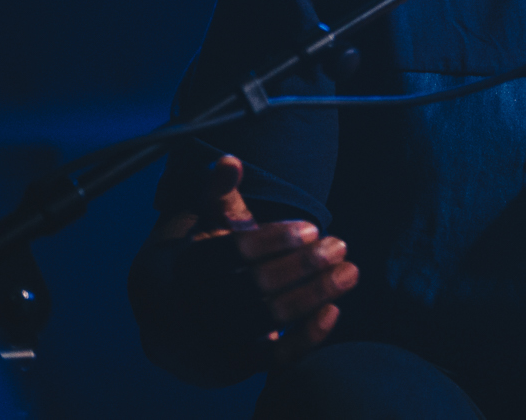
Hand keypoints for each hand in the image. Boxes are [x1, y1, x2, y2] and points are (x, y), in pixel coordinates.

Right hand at [130, 155, 356, 384]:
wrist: (176, 321)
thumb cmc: (203, 260)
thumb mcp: (203, 223)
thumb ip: (217, 192)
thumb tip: (229, 160)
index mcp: (184, 267)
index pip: (232, 254)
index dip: (276, 240)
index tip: (313, 227)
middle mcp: (194, 308)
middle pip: (255, 287)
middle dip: (303, 266)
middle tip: (339, 246)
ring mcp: (214, 340)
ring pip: (269, 319)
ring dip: (315, 295)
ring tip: (349, 271)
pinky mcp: (235, 365)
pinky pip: (274, 357)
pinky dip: (306, 337)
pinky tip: (334, 310)